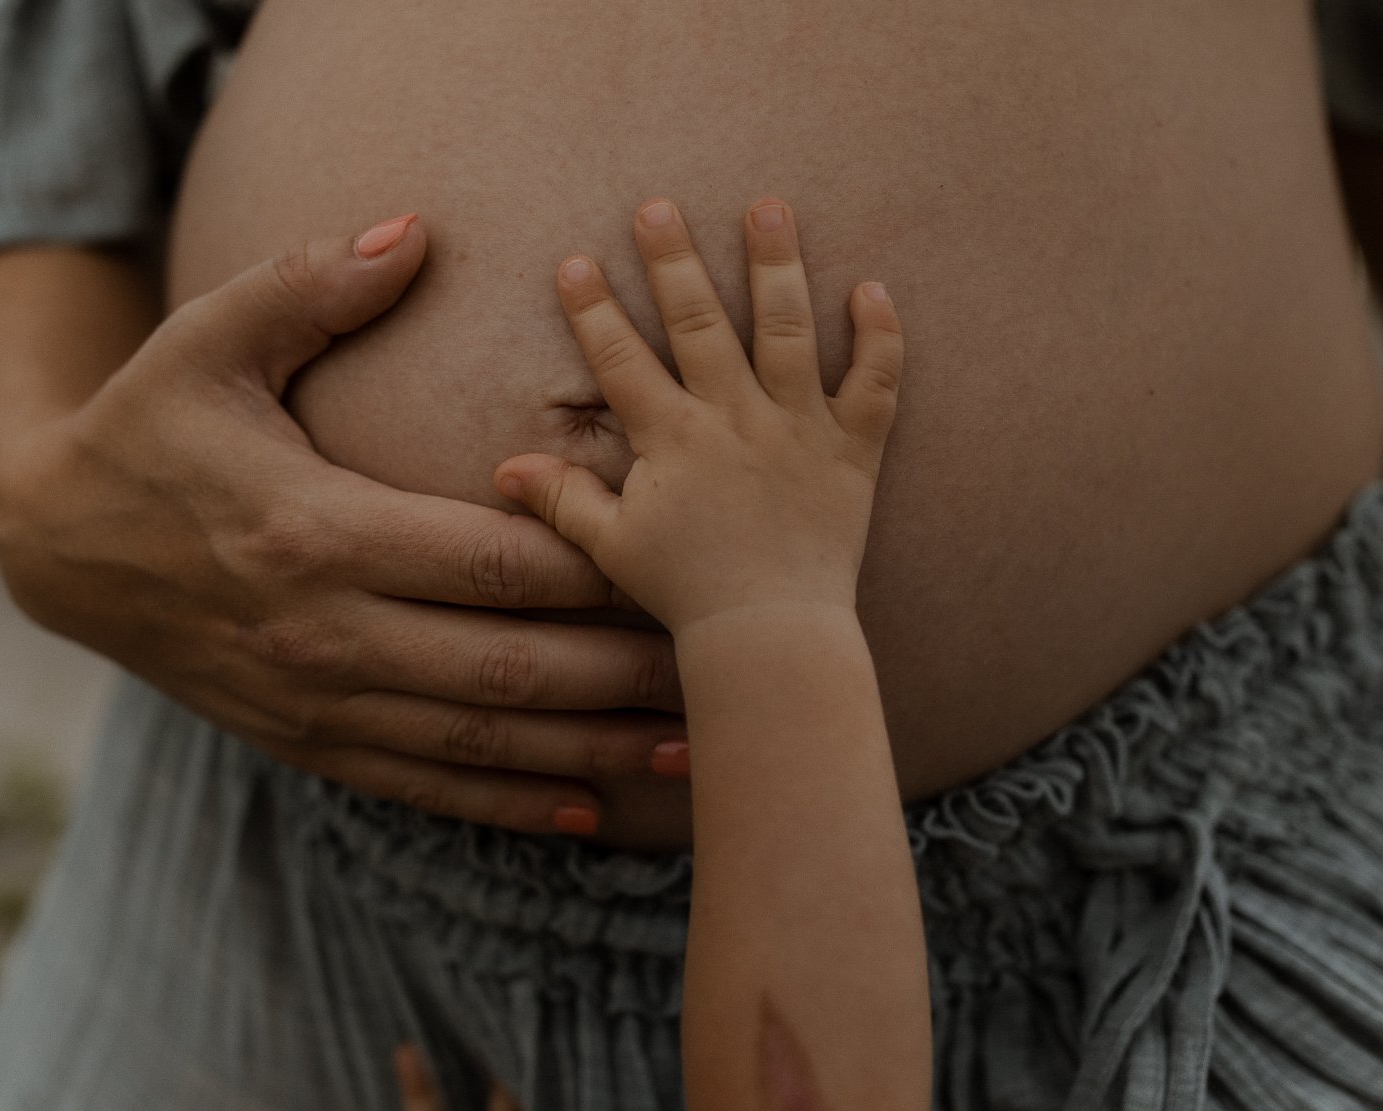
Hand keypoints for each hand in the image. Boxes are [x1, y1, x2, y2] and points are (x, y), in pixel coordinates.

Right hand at [0, 217, 687, 835]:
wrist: (59, 547)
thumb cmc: (151, 426)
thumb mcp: (208, 339)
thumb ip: (312, 287)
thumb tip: (417, 233)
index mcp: (314, 531)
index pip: (490, 558)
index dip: (595, 563)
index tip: (684, 555)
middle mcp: (323, 634)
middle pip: (508, 666)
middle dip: (624, 670)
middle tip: (728, 663)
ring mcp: (315, 703)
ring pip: (480, 743)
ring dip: (591, 749)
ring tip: (692, 748)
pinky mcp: (306, 743)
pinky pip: (424, 786)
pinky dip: (509, 804)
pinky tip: (585, 810)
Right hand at [493, 198, 903, 634]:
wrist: (771, 634)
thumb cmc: (686, 593)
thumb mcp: (611, 547)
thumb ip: (562, 501)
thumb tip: (503, 469)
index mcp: (673, 440)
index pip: (622, 361)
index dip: (594, 310)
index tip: (575, 260)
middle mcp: (735, 420)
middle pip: (701, 323)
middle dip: (675, 260)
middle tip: (659, 204)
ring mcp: (798, 428)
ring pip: (789, 330)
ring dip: (777, 264)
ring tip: (768, 205)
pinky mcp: (852, 450)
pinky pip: (875, 383)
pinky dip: (879, 335)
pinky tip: (873, 287)